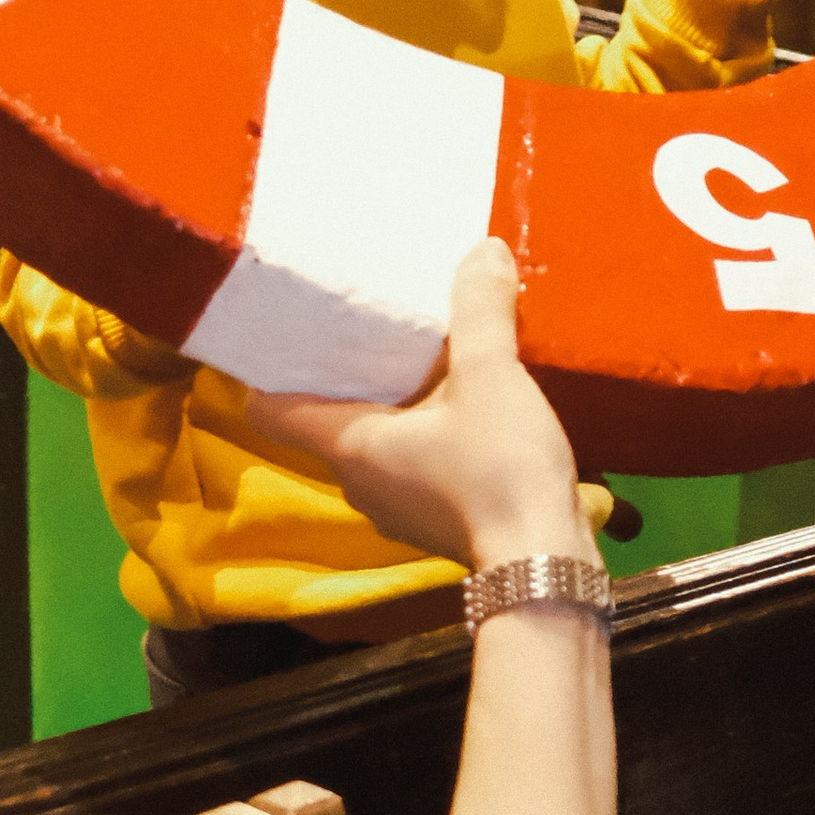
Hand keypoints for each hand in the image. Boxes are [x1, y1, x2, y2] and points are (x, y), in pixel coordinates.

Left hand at [243, 241, 588, 573]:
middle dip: (347, 378)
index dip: (269, 371)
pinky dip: (429, 439)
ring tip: (427, 364)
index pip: (272, 410)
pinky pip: (416, 468)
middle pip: (329, 421)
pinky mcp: (437, 524)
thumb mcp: (491, 377)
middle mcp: (359, 482)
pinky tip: (468, 414)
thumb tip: (482, 249)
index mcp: (348, 445)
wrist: (545, 565)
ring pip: (376, 446)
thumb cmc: (498, 471)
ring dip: (395, 411)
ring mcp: (397, 510)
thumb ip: (481, 311)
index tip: (286, 333)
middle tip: (371, 329)